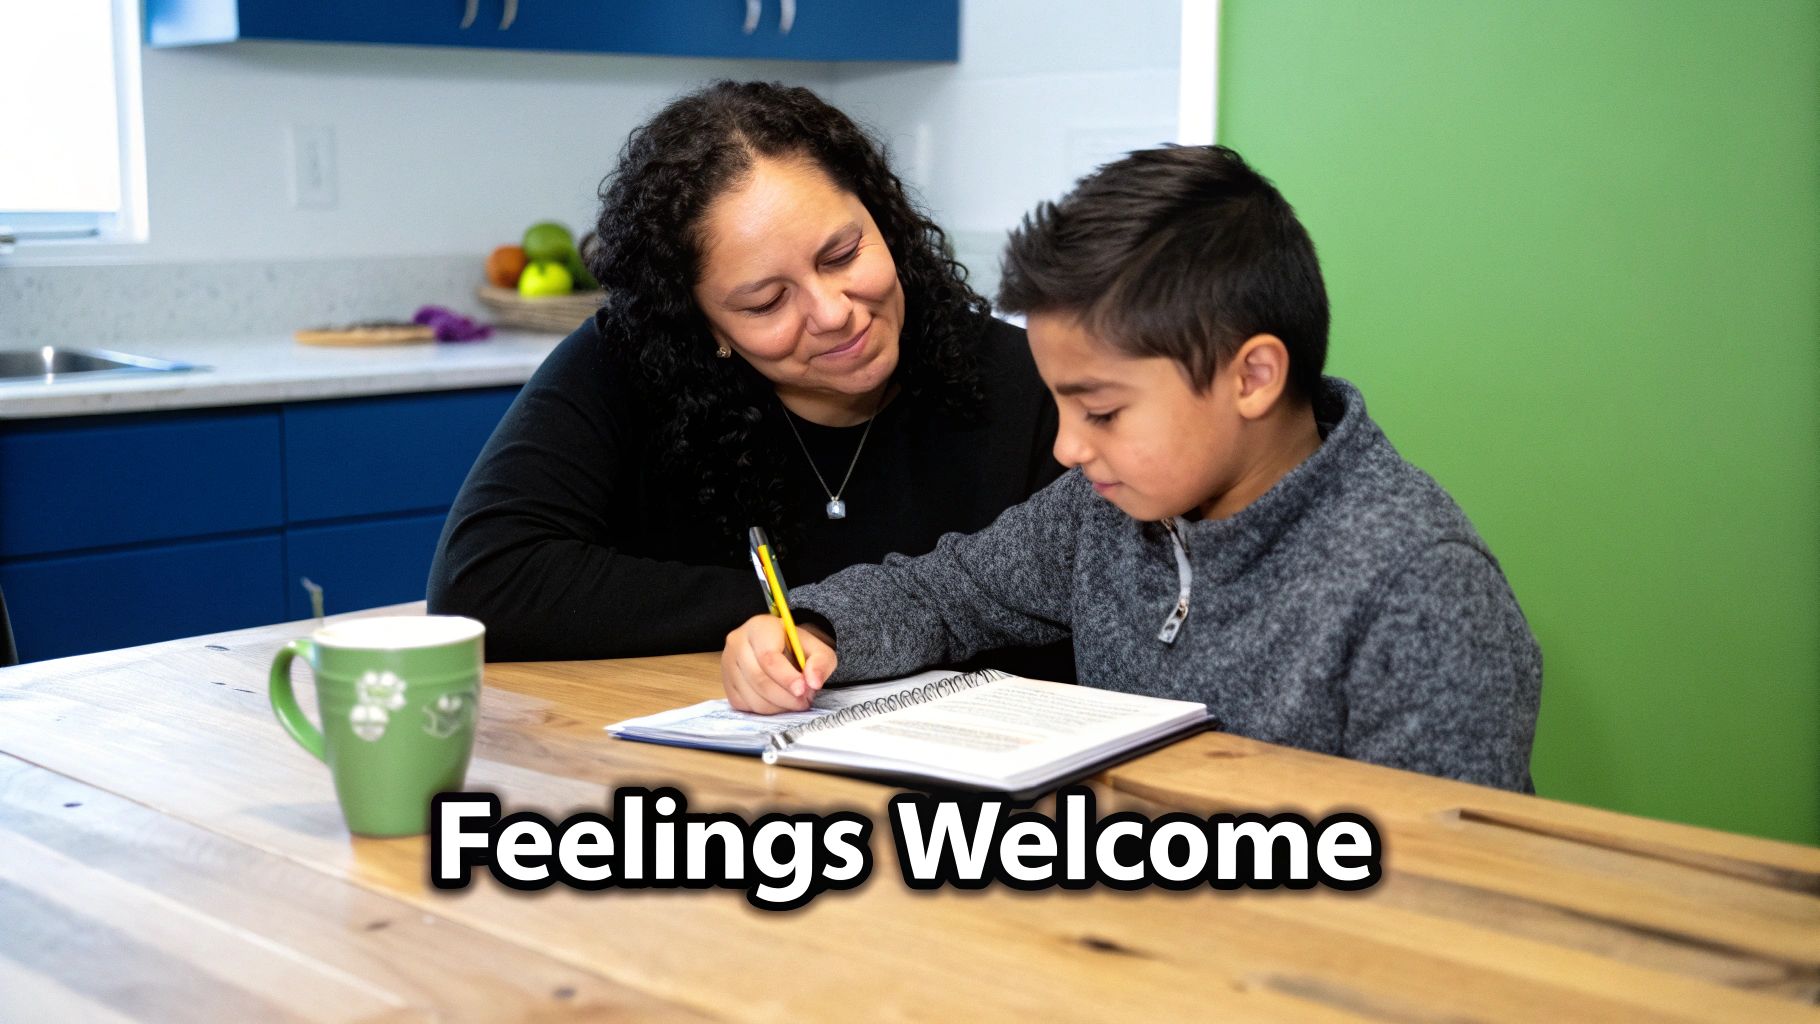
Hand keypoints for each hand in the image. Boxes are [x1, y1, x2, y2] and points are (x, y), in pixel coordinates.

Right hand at [721, 617, 836, 713]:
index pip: (768, 657)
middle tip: (804, 701)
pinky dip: (766, 710)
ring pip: (752, 696)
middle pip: (759, 679)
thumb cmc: (797, 648)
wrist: (781, 649)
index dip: (786, 678)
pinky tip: (779, 701)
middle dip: (785, 697)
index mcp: (759, 627)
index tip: (803, 690)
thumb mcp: (818, 649)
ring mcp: (728, 664)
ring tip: (795, 700)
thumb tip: (813, 682)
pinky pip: (745, 705)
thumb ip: (821, 662)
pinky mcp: (726, 684)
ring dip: (778, 706)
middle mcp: (737, 642)